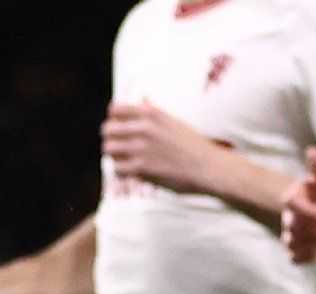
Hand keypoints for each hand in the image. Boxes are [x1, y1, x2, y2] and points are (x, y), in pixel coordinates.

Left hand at [101, 101, 231, 195]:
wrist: (209, 167)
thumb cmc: (192, 145)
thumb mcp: (173, 121)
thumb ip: (154, 112)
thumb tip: (142, 99)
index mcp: (152, 114)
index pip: (115, 110)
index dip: (113, 119)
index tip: (119, 127)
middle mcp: (145, 128)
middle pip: (107, 129)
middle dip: (112, 138)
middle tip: (121, 146)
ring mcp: (141, 148)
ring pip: (109, 149)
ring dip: (115, 155)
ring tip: (127, 159)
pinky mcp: (141, 168)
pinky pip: (116, 168)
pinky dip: (122, 171)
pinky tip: (133, 171)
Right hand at [282, 147, 315, 263]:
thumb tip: (310, 151)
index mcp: (298, 195)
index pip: (289, 203)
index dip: (306, 212)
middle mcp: (292, 214)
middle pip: (290, 226)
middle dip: (313, 229)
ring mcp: (295, 232)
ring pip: (291, 243)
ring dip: (313, 243)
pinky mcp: (303, 247)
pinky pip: (295, 257)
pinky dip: (309, 256)